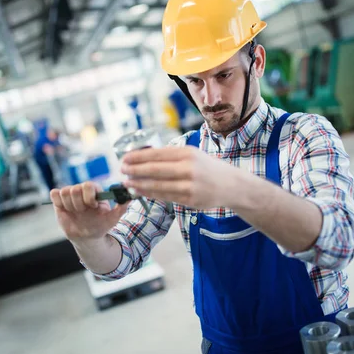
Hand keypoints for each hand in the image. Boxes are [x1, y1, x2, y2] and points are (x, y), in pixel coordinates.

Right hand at [50, 182, 128, 240]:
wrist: (86, 236)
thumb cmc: (100, 225)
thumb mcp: (113, 218)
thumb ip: (122, 207)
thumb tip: (130, 196)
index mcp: (94, 191)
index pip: (88, 185)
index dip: (88, 197)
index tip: (92, 207)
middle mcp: (82, 190)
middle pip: (75, 189)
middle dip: (79, 204)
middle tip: (83, 212)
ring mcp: (70, 194)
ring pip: (64, 192)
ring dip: (70, 206)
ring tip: (76, 213)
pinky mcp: (58, 199)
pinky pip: (54, 194)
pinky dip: (59, 203)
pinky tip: (67, 210)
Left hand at [120, 146, 237, 209]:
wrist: (231, 185)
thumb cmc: (207, 168)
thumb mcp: (192, 155)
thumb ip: (171, 156)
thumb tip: (142, 157)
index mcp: (187, 153)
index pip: (157, 154)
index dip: (138, 157)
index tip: (124, 158)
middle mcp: (188, 168)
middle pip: (154, 170)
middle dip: (135, 170)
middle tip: (122, 170)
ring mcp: (190, 185)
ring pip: (158, 185)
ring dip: (139, 184)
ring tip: (127, 183)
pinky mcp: (190, 200)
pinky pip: (165, 197)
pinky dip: (150, 194)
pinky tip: (140, 192)